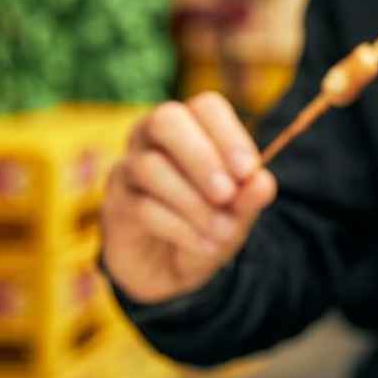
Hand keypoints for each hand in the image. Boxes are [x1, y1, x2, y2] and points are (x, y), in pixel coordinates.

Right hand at [101, 93, 277, 303]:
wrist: (171, 270)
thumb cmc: (207, 225)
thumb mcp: (237, 215)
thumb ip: (250, 198)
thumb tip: (262, 182)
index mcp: (192, 127)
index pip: (206, 107)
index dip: (229, 135)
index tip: (249, 172)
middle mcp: (152, 138)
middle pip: (165, 120)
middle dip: (201, 157)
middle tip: (227, 195)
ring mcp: (128, 169)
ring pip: (150, 167)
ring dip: (193, 202)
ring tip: (224, 232)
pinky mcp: (115, 204)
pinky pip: (141, 207)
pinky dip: (181, 228)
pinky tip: (205, 245)